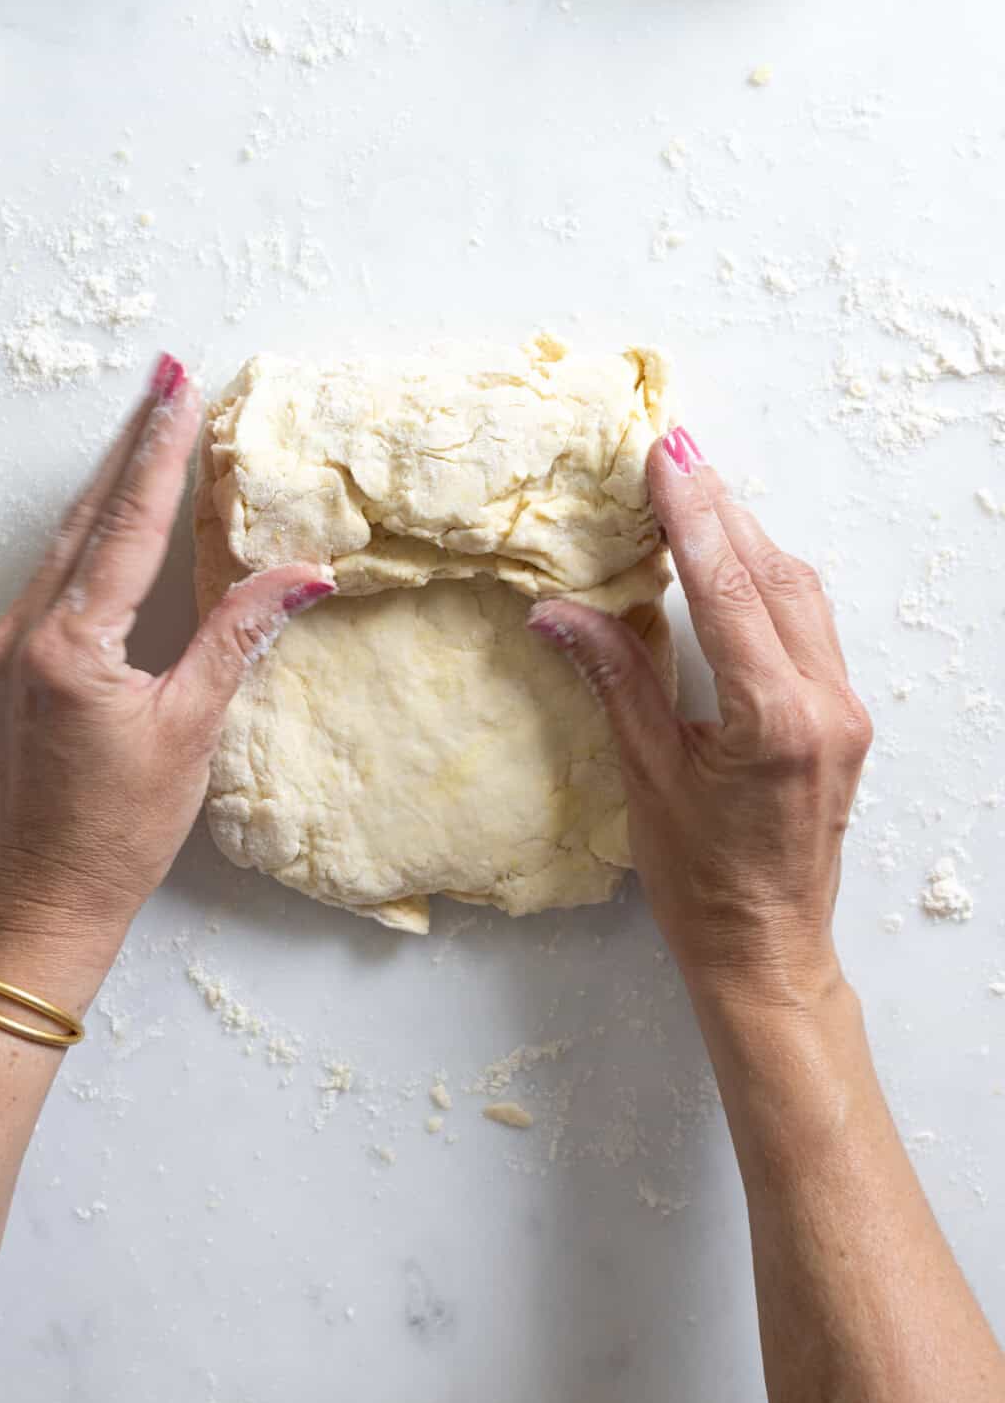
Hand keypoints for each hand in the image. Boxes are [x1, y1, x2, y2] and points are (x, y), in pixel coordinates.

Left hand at [0, 355, 333, 981]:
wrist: (39, 903)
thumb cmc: (117, 833)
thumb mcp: (190, 731)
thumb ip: (238, 639)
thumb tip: (302, 575)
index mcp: (69, 645)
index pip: (127, 524)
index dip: (159, 451)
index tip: (179, 388)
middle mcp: (23, 631)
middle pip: (87, 514)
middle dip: (130, 442)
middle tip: (162, 376)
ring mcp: (7, 646)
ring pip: (65, 540)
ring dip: (109, 481)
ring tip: (146, 424)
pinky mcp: (6, 664)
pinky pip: (52, 574)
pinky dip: (91, 531)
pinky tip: (113, 510)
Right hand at [530, 428, 871, 1008]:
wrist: (767, 952)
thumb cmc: (701, 882)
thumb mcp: (647, 776)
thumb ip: (615, 678)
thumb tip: (558, 610)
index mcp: (776, 720)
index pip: (729, 589)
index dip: (692, 515)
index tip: (666, 456)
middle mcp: (826, 704)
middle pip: (772, 576)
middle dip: (720, 508)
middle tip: (675, 450)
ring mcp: (844, 709)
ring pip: (798, 593)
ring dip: (746, 538)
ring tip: (694, 490)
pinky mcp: (843, 717)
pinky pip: (808, 624)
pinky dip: (765, 580)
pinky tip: (730, 558)